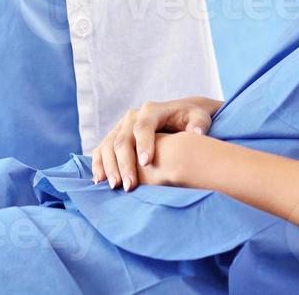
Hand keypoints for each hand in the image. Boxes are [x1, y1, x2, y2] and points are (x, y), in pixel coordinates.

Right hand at [91, 96, 220, 190]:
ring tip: (115, 186)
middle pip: (123, 139)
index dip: (144, 143)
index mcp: (151, 110)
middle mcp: (132, 117)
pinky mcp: (115, 137)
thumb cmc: (191, 119)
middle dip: (124, 163)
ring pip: (108, 145)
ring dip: (109, 166)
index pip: (144, 126)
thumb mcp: (200, 117)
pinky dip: (98, 164)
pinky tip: (100, 181)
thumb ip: (199, 123)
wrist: (179, 115)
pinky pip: (101, 150)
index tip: (147, 163)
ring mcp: (121, 127)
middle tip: (129, 186)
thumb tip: (197, 132)